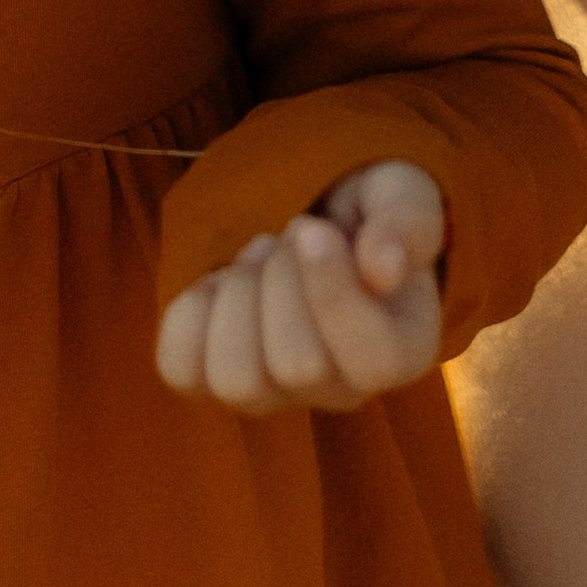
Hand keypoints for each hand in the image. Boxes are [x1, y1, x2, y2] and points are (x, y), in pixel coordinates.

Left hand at [156, 161, 446, 411]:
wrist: (317, 213)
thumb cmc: (368, 208)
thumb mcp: (401, 192)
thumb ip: (405, 222)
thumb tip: (382, 268)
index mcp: (403, 351)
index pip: (374, 362)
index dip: (332, 291)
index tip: (312, 228)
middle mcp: (342, 391)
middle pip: (297, 365)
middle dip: (281, 277)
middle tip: (289, 237)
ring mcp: (277, 394)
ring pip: (236, 380)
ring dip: (238, 296)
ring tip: (257, 258)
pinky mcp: (216, 379)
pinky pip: (182, 369)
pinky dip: (189, 313)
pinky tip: (217, 281)